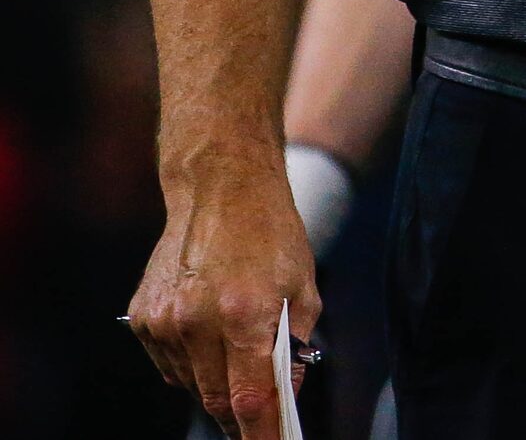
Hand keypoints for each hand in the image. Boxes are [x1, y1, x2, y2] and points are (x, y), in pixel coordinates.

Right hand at [128, 153, 321, 439]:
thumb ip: (295, 345)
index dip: (262, 433)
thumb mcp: (303, 286)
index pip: (249, 399)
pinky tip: (210, 340)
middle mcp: (197, 323)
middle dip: (240, 420)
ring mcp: (164, 322)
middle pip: (216, 401)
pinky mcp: (142, 319)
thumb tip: (284, 393)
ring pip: (191, 386)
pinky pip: (170, 365)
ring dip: (216, 388)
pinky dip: (192, 365)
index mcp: (245, 313)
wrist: (220, 189)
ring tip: (238, 366)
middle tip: (259, 423)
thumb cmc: (271, 233)